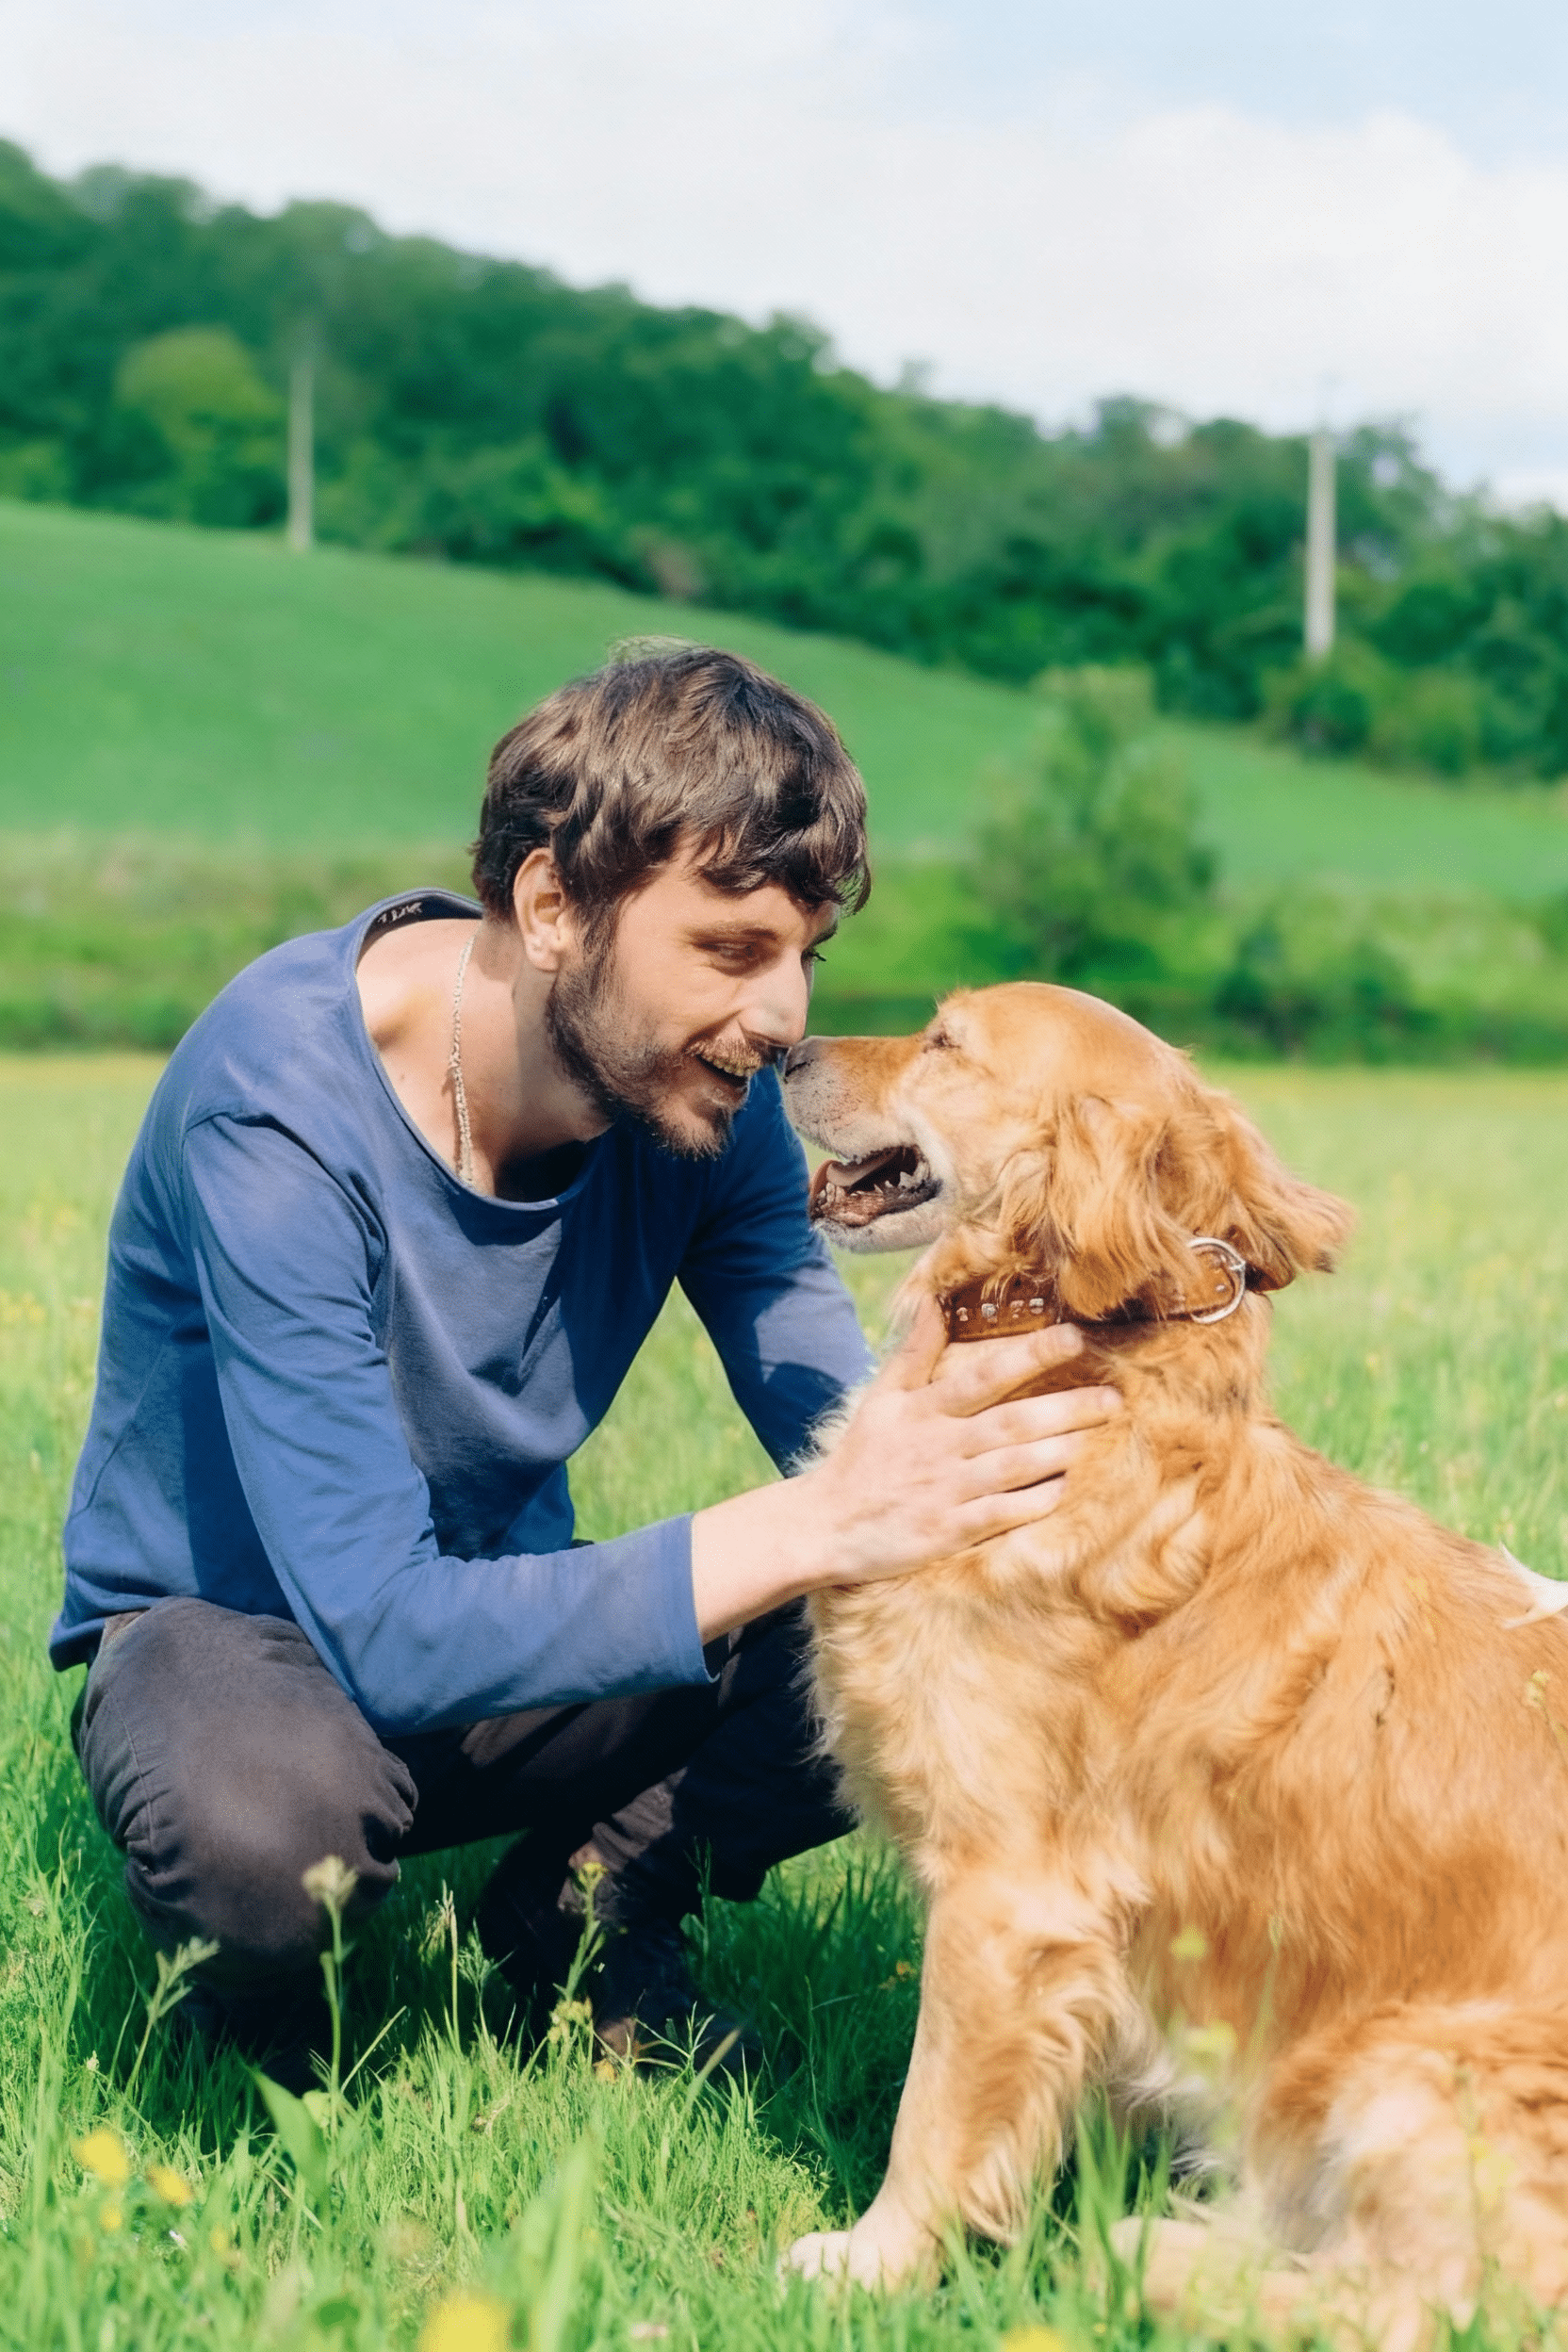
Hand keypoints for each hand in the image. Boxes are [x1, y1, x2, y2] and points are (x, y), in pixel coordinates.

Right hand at [804, 1297, 1120, 1587]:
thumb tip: (935, 1301)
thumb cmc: (861, 1459)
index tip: (1074, 1339)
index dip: (1031, 1356)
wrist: (825, 1525)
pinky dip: (1033, 1502)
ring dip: (1058, 1452)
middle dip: (1066, 1408)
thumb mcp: (881, 1398)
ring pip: (1013, 1467)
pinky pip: (1001, 1515)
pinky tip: (1063, 1490)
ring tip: (1096, 1437)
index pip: (985, 1375)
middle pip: (1012, 1422)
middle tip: (1114, 1398)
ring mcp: (946, 1490)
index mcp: (925, 1410)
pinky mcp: (948, 1532)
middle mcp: (940, 1446)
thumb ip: (914, 1351)